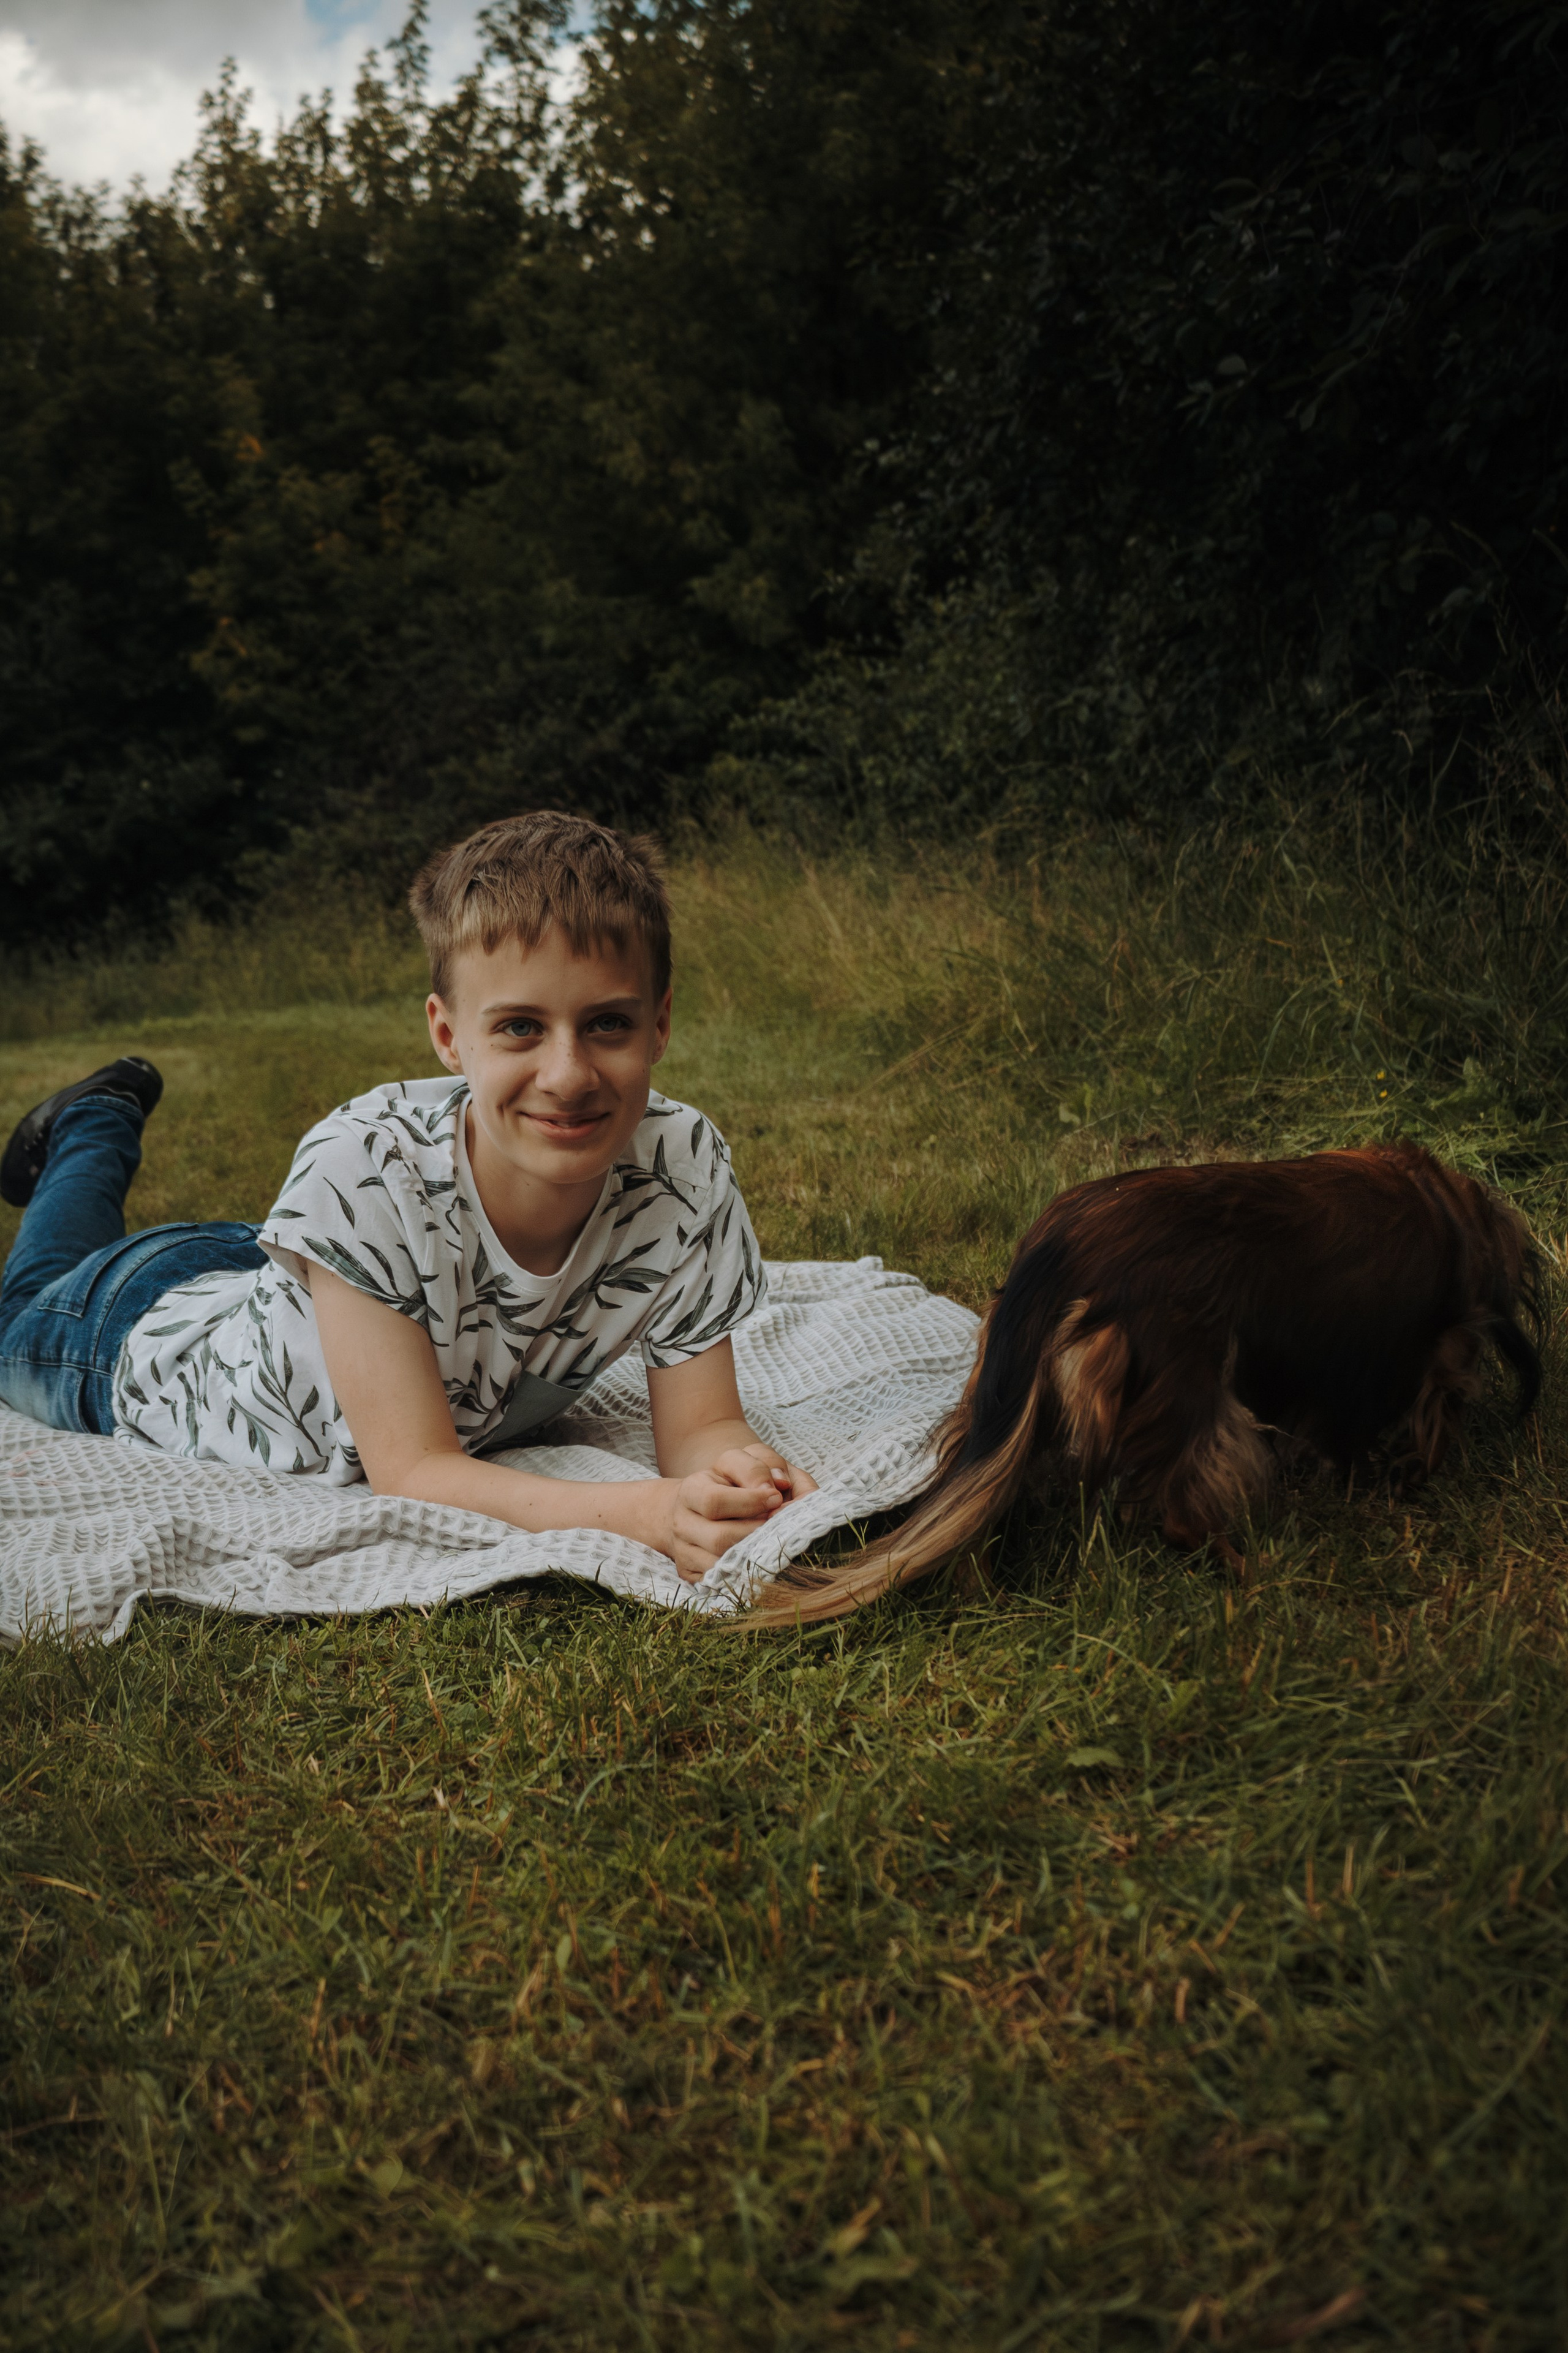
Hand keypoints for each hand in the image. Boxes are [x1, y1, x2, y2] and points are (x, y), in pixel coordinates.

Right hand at [658, 1443, 818, 1582]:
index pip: (715, 1501)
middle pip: (720, 1538)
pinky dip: (743, 1574)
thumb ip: (767, 1465)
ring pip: (720, 1564)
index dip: (750, 1501)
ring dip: (754, 1555)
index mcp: (693, 1489)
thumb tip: (781, 1486)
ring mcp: (683, 1549)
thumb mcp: (745, 1464)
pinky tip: (760, 1561)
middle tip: (780, 1525)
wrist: (694, 1509)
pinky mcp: (689, 1572)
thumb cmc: (730, 1483)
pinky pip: (718, 1581)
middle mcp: (682, 1521)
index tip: (776, 1497)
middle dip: (757, 1533)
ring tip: (774, 1542)